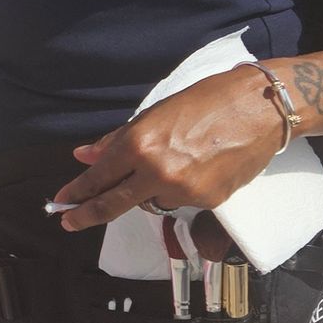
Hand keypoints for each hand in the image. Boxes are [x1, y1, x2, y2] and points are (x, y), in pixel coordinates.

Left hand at [50, 68, 285, 231]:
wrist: (260, 108)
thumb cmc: (207, 100)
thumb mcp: (155, 113)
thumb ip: (118, 139)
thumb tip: (85, 155)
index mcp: (141, 144)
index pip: (100, 175)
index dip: (78, 190)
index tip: (63, 200)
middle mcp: (158, 172)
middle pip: (115, 203)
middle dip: (87, 214)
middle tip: (67, 221)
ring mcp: (184, 191)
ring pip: (153, 201)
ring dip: (150, 190)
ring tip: (174, 162)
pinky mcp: (208, 202)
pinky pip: (182, 201)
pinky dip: (181, 189)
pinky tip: (198, 167)